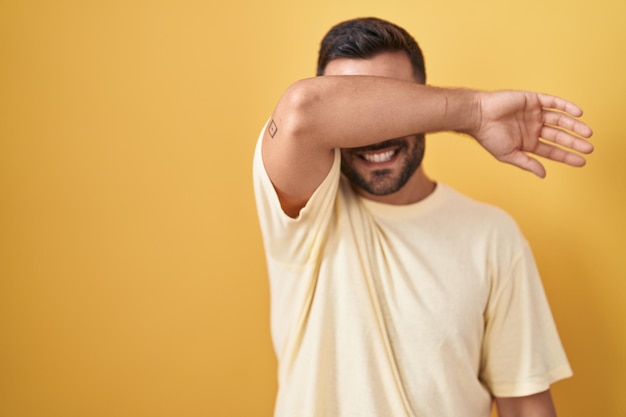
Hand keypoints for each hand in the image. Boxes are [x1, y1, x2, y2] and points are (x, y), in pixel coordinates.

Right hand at [472, 91, 593, 176]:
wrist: (478, 116)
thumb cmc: (488, 137)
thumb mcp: (508, 155)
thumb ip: (527, 163)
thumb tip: (543, 174)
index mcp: (527, 142)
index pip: (552, 150)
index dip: (567, 156)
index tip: (582, 161)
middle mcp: (533, 128)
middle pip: (559, 136)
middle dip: (574, 142)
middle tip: (589, 148)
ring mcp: (534, 114)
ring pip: (560, 119)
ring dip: (574, 126)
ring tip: (587, 133)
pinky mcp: (533, 100)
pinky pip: (553, 102)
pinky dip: (566, 107)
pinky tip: (578, 113)